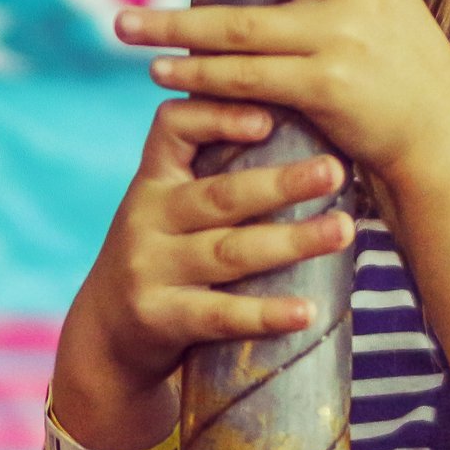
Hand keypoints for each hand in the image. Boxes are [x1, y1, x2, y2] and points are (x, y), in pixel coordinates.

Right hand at [55, 98, 351, 443]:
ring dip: (291, 241)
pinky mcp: (158, 318)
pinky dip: (265, 314)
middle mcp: (146, 218)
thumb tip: (301, 127)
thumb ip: (213, 173)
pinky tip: (306, 312)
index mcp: (154, 180)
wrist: (106, 332)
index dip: (218, 117)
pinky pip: (218, 316)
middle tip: (335, 171)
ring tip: (343, 232)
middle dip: (281, 183)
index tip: (269, 116)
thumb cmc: (161, 256)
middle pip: (220, 196)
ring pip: (228, 253)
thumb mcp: (169, 206)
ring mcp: (149, 269)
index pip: (173, 127)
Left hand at [114, 0, 449, 177]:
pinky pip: (243, 78)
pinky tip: (161, 71)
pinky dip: (195, 74)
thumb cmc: (408, 76)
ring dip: (172, 23)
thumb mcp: (393, 7)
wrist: (446, 139)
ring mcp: (339, 37)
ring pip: (237, 23)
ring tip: (123, 24)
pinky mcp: (324, 87)